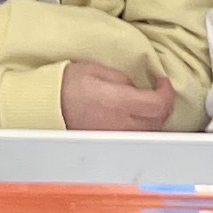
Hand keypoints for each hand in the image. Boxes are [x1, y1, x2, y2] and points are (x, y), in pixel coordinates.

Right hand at [58, 61, 176, 132]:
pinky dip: (141, 126)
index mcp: (120, 103)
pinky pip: (134, 137)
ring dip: (154, 117)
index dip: (167, 92)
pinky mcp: (108, 142)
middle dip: (164, 104)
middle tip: (158, 91)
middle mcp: (122, 125)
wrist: (45, 107)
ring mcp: (116, 136)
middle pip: (159, 120)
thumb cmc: (66, 86)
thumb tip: (136, 87)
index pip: (159, 104)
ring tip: (147, 103)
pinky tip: (134, 116)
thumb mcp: (97, 70)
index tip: (162, 81)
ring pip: (149, 131)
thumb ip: (123, 79)